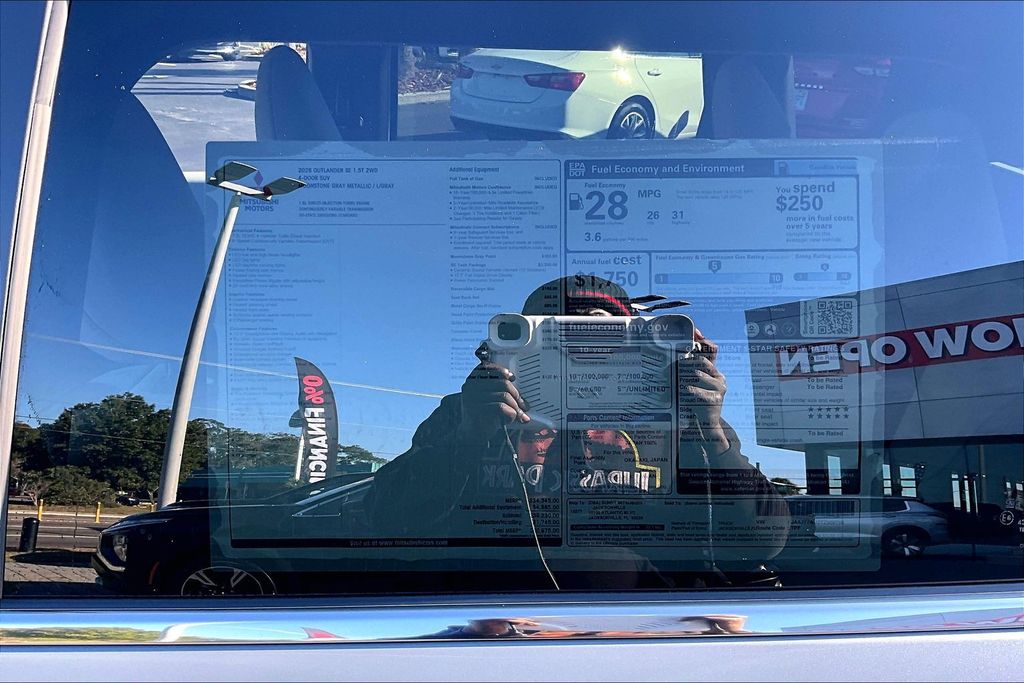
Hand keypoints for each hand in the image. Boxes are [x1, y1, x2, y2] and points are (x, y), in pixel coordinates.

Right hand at [457, 362, 529, 444]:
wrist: (472, 433)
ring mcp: (472, 398)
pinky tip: (510, 420)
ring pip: (504, 396)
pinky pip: (501, 407)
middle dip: (517, 395)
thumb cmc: (485, 413)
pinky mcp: (477, 410)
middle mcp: (470, 386)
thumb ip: (501, 390)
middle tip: (525, 405)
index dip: (502, 371)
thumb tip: (522, 394)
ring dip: (516, 407)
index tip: (512, 378)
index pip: (488, 368)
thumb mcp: (491, 398)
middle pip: (502, 383)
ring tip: (519, 415)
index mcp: (472, 379)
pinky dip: (511, 414)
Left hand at [680, 329, 729, 454]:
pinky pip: (694, 389)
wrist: (705, 427)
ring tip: (679, 388)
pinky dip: (686, 393)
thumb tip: (677, 352)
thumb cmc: (693, 403)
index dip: (703, 340)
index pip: (712, 349)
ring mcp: (719, 387)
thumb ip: (687, 368)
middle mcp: (719, 377)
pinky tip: (684, 397)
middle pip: (700, 361)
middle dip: (685, 364)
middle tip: (675, 370)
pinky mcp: (715, 398)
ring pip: (696, 374)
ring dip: (683, 380)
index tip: (695, 333)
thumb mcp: (690, 384)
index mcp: (713, 371)